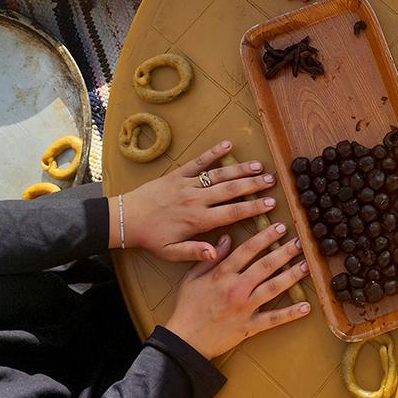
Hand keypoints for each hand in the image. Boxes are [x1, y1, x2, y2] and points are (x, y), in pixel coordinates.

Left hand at [114, 141, 278, 262]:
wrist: (125, 219)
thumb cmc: (151, 238)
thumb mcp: (171, 253)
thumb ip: (195, 252)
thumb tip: (216, 252)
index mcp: (198, 220)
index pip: (232, 213)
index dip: (253, 208)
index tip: (270, 204)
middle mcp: (196, 200)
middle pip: (231, 190)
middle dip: (254, 185)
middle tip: (272, 181)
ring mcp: (187, 184)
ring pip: (219, 175)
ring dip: (240, 169)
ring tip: (259, 166)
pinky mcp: (177, 174)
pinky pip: (198, 161)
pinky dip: (213, 152)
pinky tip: (228, 144)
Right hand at [165, 223, 310, 357]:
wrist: (185, 340)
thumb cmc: (187, 308)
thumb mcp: (192, 277)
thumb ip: (210, 258)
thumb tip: (227, 238)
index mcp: (222, 275)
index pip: (248, 250)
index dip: (265, 237)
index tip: (279, 227)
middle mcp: (236, 288)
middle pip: (265, 265)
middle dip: (285, 252)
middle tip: (300, 242)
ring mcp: (245, 308)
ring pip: (273, 288)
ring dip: (292, 275)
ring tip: (307, 265)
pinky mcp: (250, 326)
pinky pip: (274, 319)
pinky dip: (291, 313)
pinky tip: (306, 307)